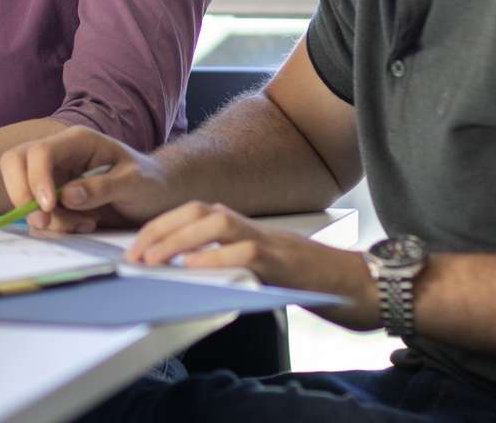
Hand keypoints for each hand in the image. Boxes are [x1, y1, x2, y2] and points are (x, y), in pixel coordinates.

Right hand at [0, 126, 176, 232]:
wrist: (156, 195)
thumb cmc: (149, 182)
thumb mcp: (134, 183)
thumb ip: (102, 187)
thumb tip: (67, 196)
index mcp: (78, 141)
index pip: (41, 152)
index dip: (36, 178)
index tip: (48, 208)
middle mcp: (60, 154)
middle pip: (15, 162)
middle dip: (22, 194)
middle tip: (44, 222)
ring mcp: (53, 174)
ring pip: (23, 191)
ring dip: (48, 216)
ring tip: (85, 224)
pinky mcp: (53, 195)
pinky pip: (37, 210)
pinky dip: (54, 224)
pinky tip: (83, 225)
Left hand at [128, 201, 377, 328]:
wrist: (361, 286)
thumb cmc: (312, 281)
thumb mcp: (263, 270)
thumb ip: (233, 265)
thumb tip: (192, 276)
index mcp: (248, 228)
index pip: (197, 213)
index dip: (163, 226)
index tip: (137, 245)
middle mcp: (254, 228)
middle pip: (199, 210)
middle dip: (161, 228)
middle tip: (135, 253)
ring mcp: (269, 241)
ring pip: (217, 222)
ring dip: (179, 239)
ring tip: (152, 258)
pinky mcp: (283, 262)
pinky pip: (244, 253)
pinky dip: (214, 257)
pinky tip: (191, 268)